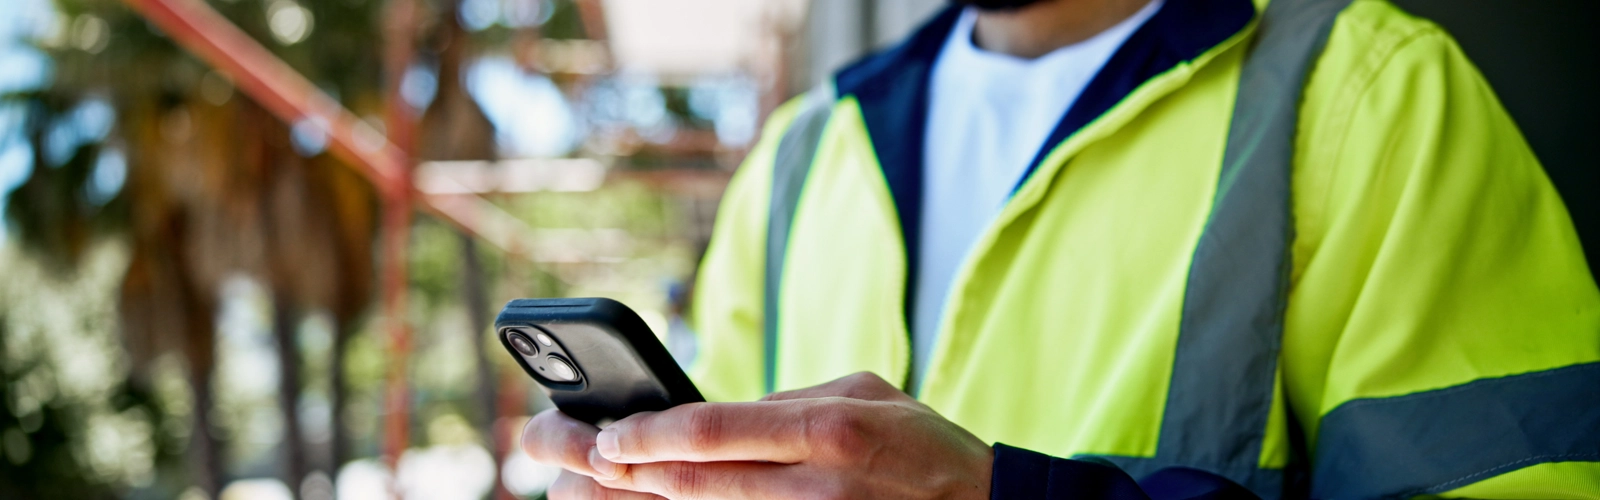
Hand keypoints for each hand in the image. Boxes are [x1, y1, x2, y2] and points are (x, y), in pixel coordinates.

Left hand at [521, 372, 992, 499]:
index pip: (716, 430)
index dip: (652, 435)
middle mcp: (817, 483)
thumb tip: (714, 414)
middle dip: (627, 470)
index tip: (609, 434)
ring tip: (594, 487)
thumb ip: (788, 401)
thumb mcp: (867, 392)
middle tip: (575, 457)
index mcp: (829, 427)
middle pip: (697, 482)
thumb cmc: (923, 444)